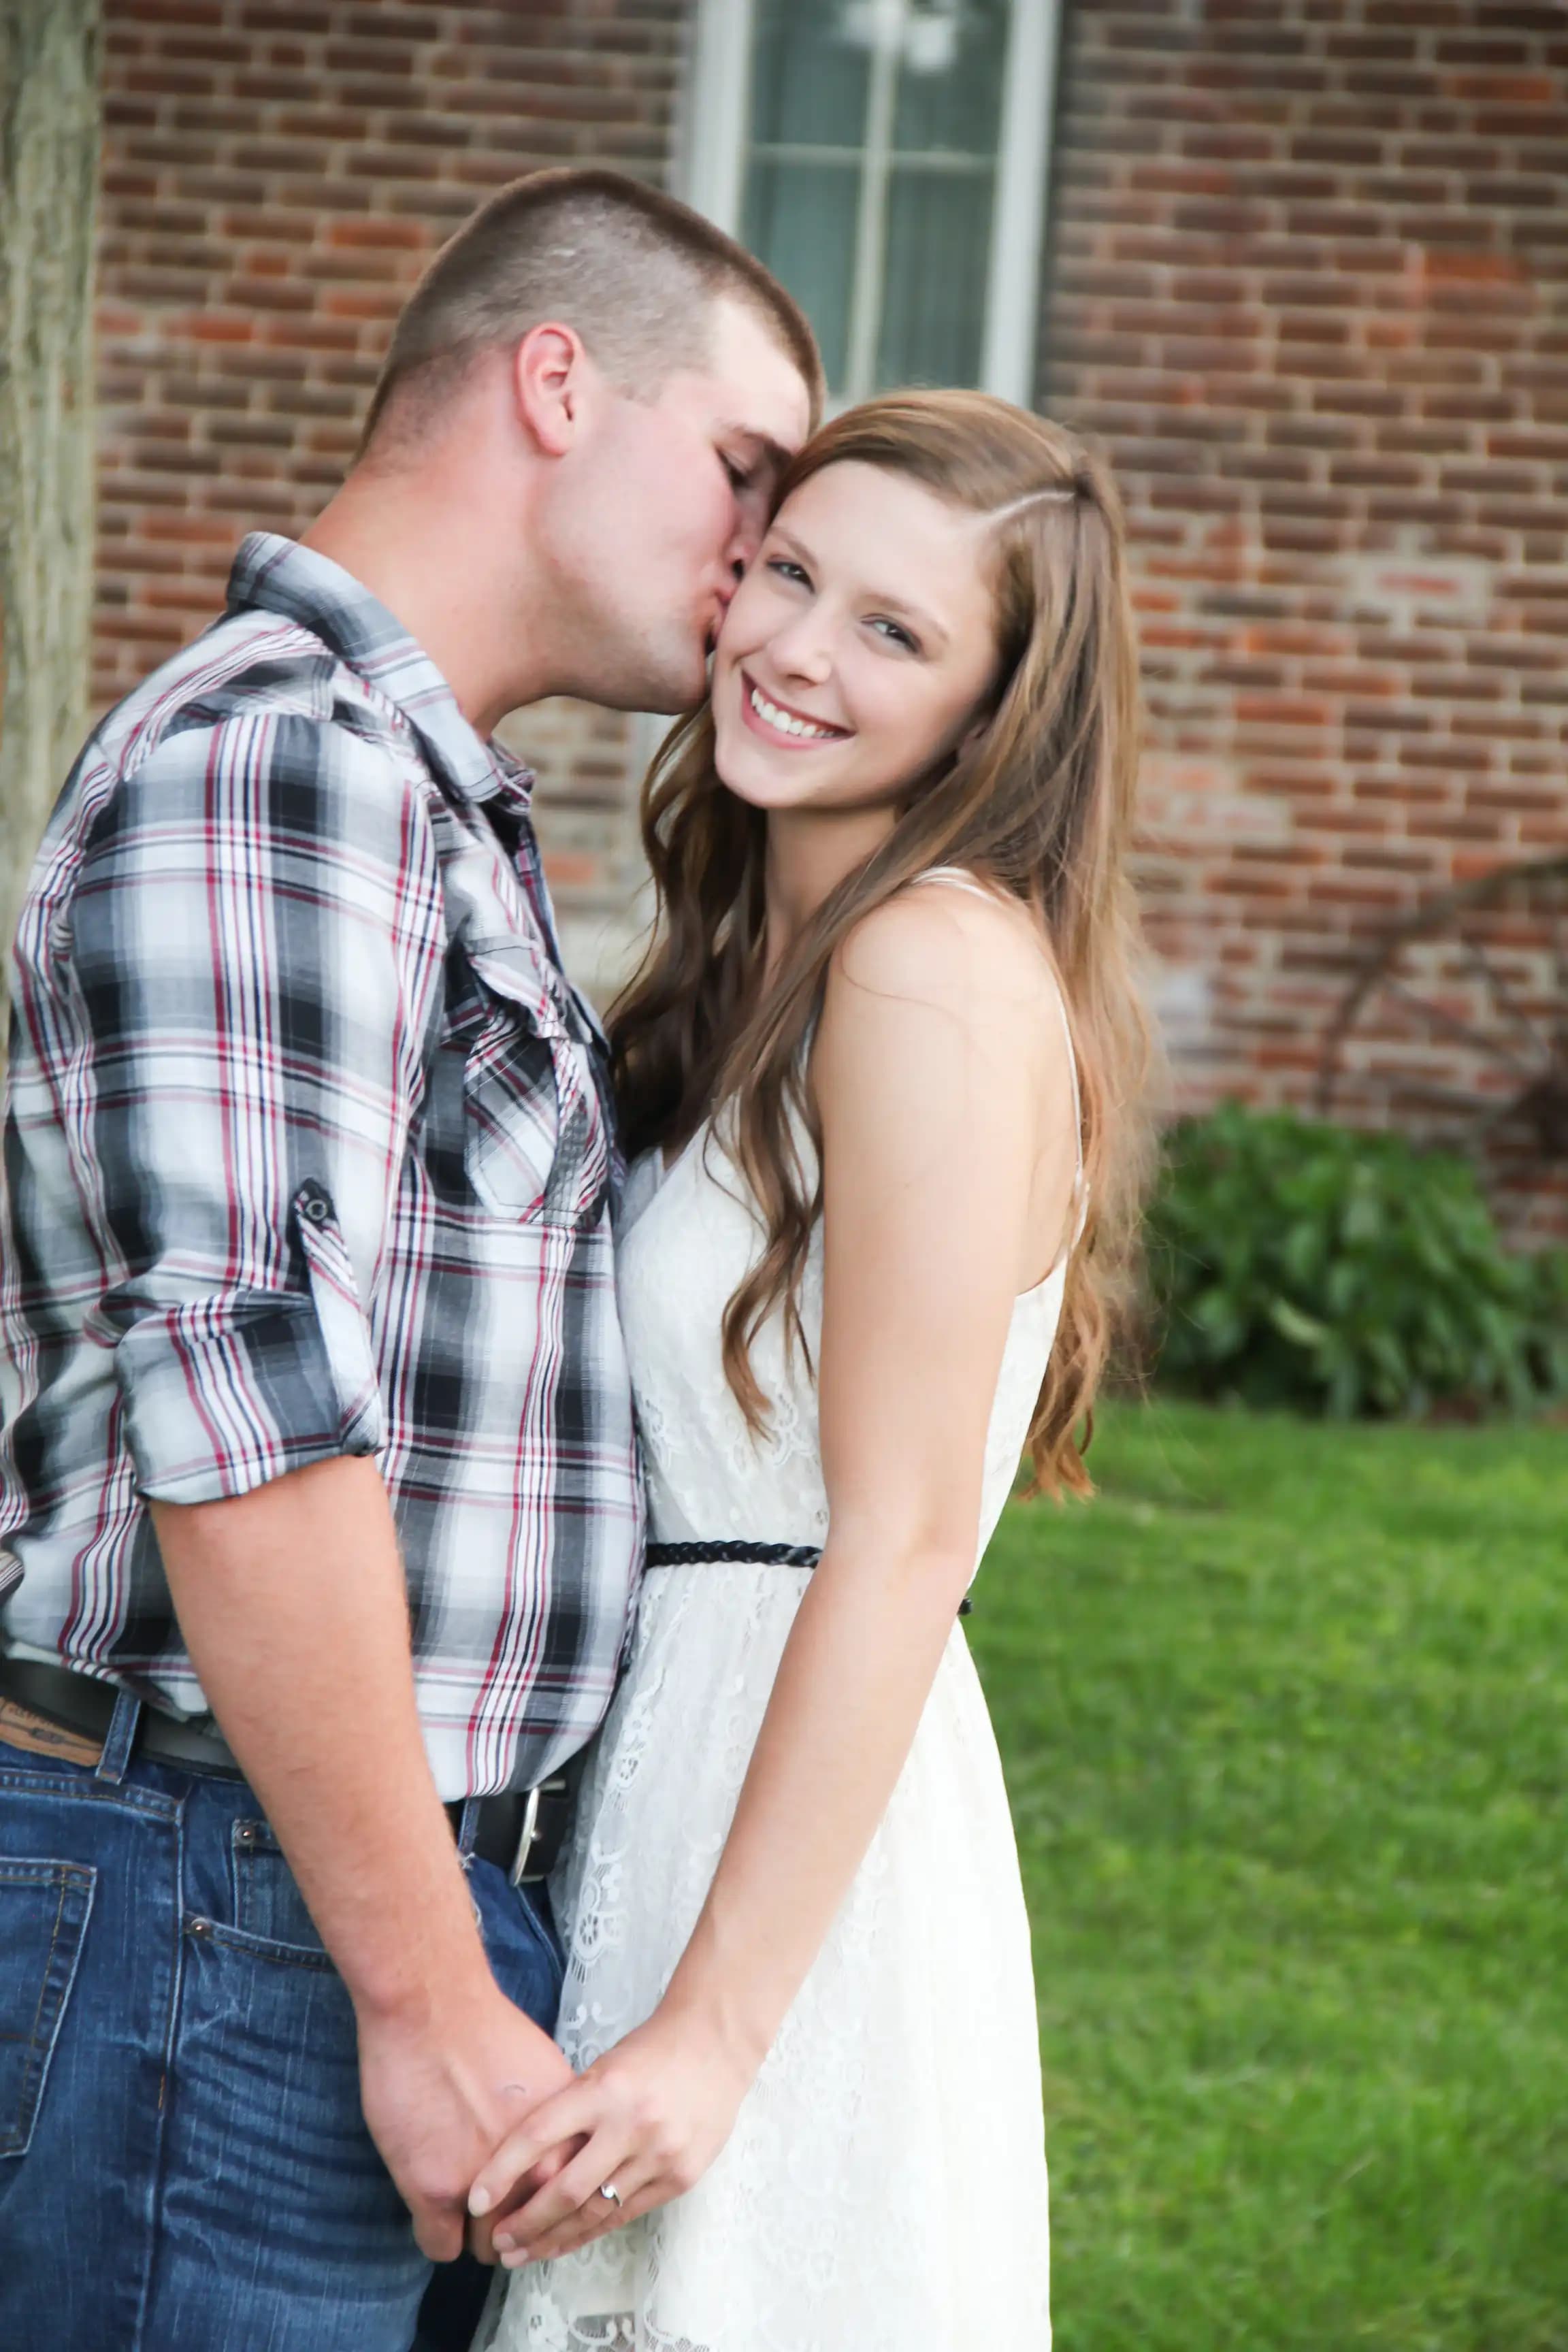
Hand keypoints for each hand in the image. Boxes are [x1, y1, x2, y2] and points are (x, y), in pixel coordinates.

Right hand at [356, 1973, 577, 2261]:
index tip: (528, 2205)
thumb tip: (556, 2155)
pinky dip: (435, 2233)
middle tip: (491, 2210)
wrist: (431, 2006)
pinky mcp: (436, 2192)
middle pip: (532, 2234)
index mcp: (568, 2141)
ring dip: (473, 2233)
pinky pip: (440, 2245)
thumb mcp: (546, 2077)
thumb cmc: (483, 2029)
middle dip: (513, 2226)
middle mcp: (537, 2170)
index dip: (546, 2206)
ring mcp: (486, 2186)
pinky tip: (430, 2211)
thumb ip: (555, 2124)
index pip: (569, 2208)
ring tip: (459, 2209)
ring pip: (487, 2247)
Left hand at [467, 2003, 755, 2267]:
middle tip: (496, 2242)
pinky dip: (592, 2232)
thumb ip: (571, 2113)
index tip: (475, 2200)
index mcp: (603, 2089)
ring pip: (595, 2212)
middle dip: (525, 2223)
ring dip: (554, 2239)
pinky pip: (626, 2214)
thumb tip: (525, 2166)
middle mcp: (630, 2124)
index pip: (538, 2136)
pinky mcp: (680, 2177)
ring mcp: (659, 2155)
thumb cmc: (648, 2053)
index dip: (502, 2172)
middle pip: (565, 2189)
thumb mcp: (602, 2070)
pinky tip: (567, 2242)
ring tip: (523, 2254)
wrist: (715, 2044)